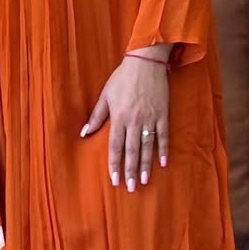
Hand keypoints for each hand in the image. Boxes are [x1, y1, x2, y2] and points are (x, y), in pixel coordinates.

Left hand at [81, 51, 169, 190]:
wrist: (146, 62)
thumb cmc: (122, 78)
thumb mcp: (106, 95)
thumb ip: (97, 116)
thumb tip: (84, 133)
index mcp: (118, 117)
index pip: (115, 146)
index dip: (114, 164)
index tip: (114, 179)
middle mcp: (134, 121)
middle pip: (131, 150)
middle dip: (130, 170)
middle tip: (130, 187)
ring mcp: (149, 118)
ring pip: (147, 146)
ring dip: (145, 165)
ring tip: (144, 180)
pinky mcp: (162, 114)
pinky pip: (163, 135)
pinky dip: (163, 149)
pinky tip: (163, 163)